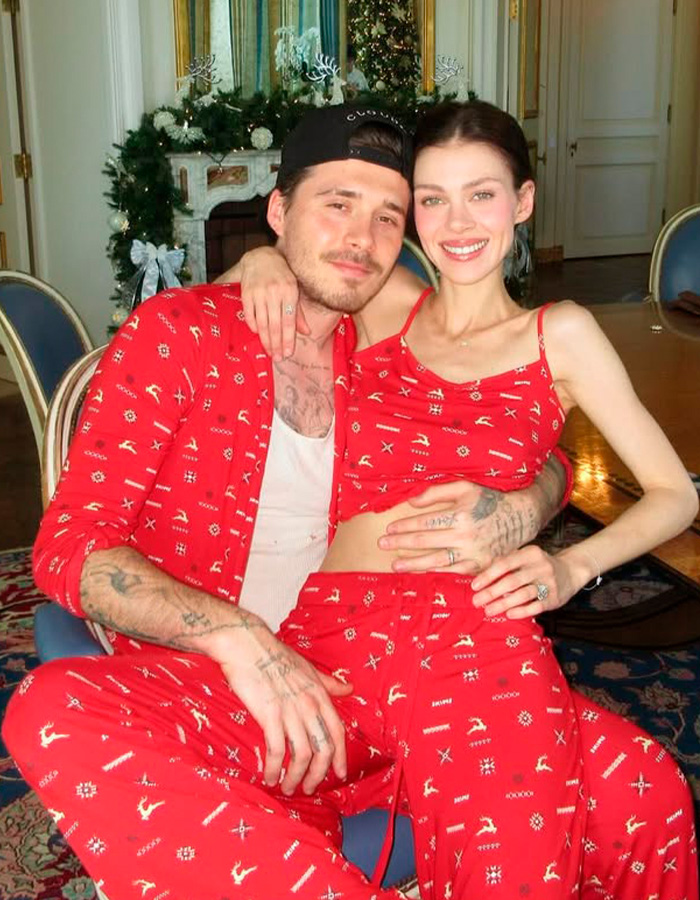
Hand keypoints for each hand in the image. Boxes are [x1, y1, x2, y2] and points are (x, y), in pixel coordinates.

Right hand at [213, 617, 351, 795]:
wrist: (247, 645)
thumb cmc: (274, 655)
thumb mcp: (307, 668)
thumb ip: (328, 683)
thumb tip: (349, 689)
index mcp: (319, 693)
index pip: (338, 731)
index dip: (340, 756)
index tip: (340, 774)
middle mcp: (309, 704)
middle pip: (323, 748)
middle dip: (319, 774)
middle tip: (310, 788)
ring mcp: (290, 710)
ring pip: (302, 754)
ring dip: (296, 776)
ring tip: (288, 787)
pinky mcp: (269, 715)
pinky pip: (277, 750)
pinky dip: (275, 768)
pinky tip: (270, 777)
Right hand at [238, 247, 307, 359]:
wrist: (261, 258)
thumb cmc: (282, 277)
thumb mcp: (294, 291)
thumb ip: (299, 313)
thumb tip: (307, 332)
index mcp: (290, 291)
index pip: (289, 321)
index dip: (288, 339)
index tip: (288, 353)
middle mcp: (275, 292)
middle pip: (275, 324)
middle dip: (277, 344)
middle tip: (278, 358)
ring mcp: (259, 292)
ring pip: (262, 322)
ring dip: (266, 340)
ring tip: (270, 352)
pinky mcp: (247, 293)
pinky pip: (249, 315)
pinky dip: (254, 326)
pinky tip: (258, 335)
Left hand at [378, 481, 538, 573]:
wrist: (520, 518)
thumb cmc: (489, 500)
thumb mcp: (465, 488)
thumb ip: (437, 492)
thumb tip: (411, 501)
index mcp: (461, 515)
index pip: (425, 522)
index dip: (405, 525)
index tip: (389, 528)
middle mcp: (466, 536)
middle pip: (426, 542)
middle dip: (401, 543)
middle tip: (382, 545)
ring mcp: (473, 554)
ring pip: (436, 561)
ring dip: (413, 563)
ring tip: (394, 565)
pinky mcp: (479, 567)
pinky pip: (451, 571)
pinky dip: (433, 572)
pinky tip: (418, 572)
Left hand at [470, 545, 575, 617]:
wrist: (570, 571)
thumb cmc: (538, 566)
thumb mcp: (524, 558)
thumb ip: (503, 564)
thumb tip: (475, 573)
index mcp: (529, 553)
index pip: (505, 564)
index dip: (488, 575)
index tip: (474, 586)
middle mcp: (540, 566)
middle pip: (512, 581)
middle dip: (492, 592)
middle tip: (477, 602)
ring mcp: (549, 582)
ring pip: (523, 594)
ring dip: (503, 604)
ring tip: (488, 611)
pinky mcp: (555, 598)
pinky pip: (536, 606)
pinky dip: (521, 611)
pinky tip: (509, 614)